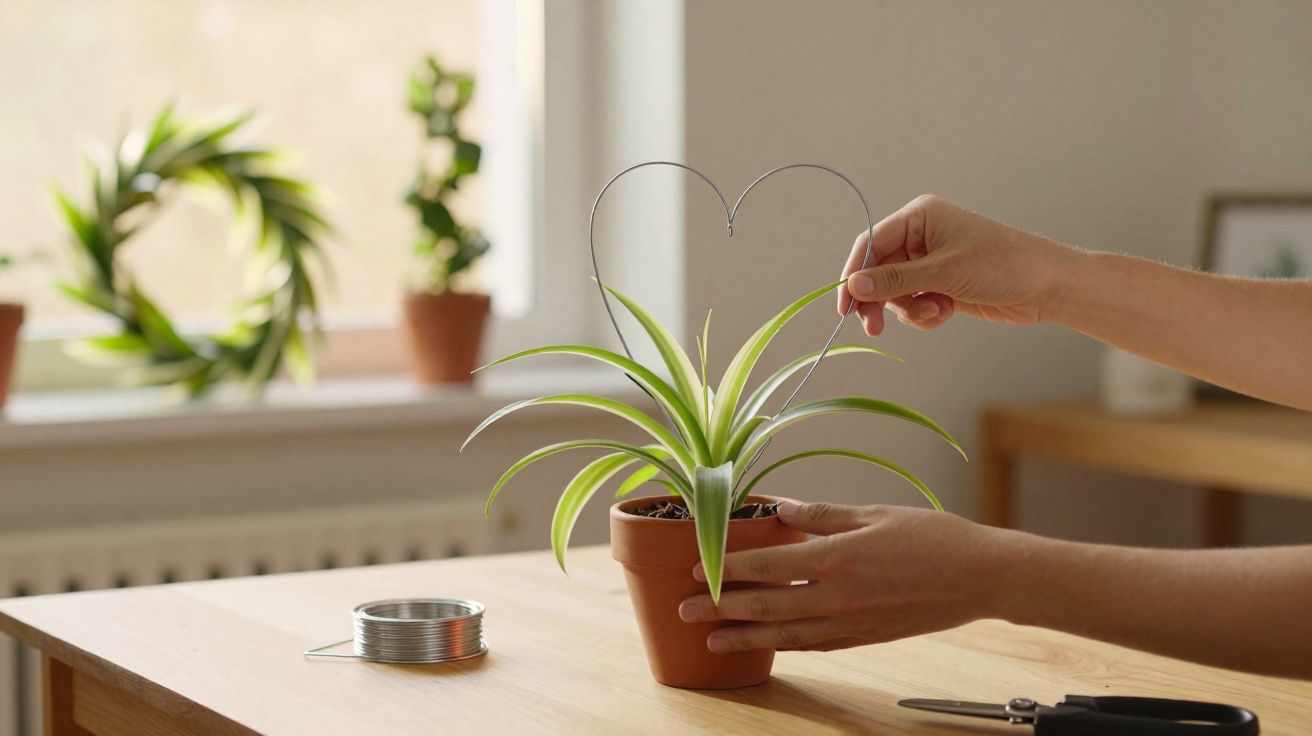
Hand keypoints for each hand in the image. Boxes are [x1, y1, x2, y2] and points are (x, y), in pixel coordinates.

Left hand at [679, 501, 1012, 652]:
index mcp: (837, 558)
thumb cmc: (933, 538)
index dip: (725, 569)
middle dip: (719, 610)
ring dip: (744, 639)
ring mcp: (852, 622)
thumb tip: (777, 507)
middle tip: (684, 613)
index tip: (695, 569)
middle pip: (765, 606)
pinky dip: (787, 646)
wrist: (982, 577)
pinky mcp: (866, 637)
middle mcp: (838, 596)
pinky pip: (817, 645)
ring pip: (785, 635)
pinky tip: (768, 646)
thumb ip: (821, 514)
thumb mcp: (874, 512)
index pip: (766, 565)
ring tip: (712, 642)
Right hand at [838, 194, 1080, 335]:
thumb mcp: (943, 272)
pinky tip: (947, 313)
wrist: (1047, 286)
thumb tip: (853, 286)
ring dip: (910, 309)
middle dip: (880, 300)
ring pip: (896, 293)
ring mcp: (931, 263)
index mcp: (919, 218)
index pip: (870, 244)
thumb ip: (895, 280)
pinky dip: (925, 314)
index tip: (846, 306)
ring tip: (936, 312)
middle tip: (873, 328)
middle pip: (878, 272)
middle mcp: (921, 237)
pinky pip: (914, 305)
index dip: (854, 274)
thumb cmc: (1000, 264)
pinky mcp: (941, 286)